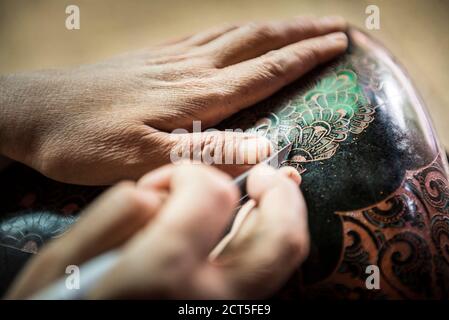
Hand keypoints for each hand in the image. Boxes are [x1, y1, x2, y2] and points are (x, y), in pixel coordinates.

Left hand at [0, 16, 346, 184]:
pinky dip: (233, 30)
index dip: (304, 56)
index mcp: (196, 95)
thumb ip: (204, 153)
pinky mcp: (153, 58)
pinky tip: (236, 33)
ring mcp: (171, 59)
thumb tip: (264, 147)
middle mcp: (190, 69)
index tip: (338, 43)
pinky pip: (204, 36)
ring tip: (297, 24)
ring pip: (233, 33)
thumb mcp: (145, 160)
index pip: (265, 70)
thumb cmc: (86, 141)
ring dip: (271, 26)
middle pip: (256, 41)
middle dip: (299, 31)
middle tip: (334, 25)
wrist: (33, 111)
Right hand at [6, 163, 308, 298]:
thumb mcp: (60, 265)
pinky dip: (264, 243)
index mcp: (163, 277)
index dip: (193, 173)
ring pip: (282, 262)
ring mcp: (226, 315)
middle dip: (279, 195)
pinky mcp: (228, 319)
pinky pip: (263, 279)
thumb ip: (112, 219)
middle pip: (281, 238)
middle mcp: (210, 301)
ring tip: (264, 194)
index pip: (211, 197)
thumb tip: (156, 194)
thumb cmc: (58, 312)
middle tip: (262, 176)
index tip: (169, 180)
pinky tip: (246, 227)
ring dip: (280, 217)